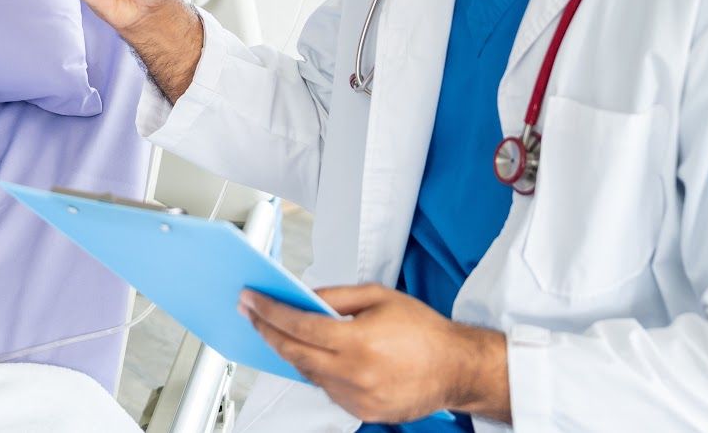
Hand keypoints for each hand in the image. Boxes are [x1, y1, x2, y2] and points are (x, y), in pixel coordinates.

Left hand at [240, 283, 509, 424]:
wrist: (457, 368)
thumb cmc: (423, 329)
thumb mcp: (378, 296)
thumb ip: (336, 296)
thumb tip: (303, 297)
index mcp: (359, 342)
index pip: (299, 326)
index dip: (269, 312)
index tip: (251, 301)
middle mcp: (355, 374)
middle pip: (294, 354)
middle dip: (267, 331)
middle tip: (251, 314)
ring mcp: (357, 397)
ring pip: (308, 373)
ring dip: (289, 351)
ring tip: (274, 330)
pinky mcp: (362, 411)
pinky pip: (326, 388)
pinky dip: (314, 369)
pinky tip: (309, 353)